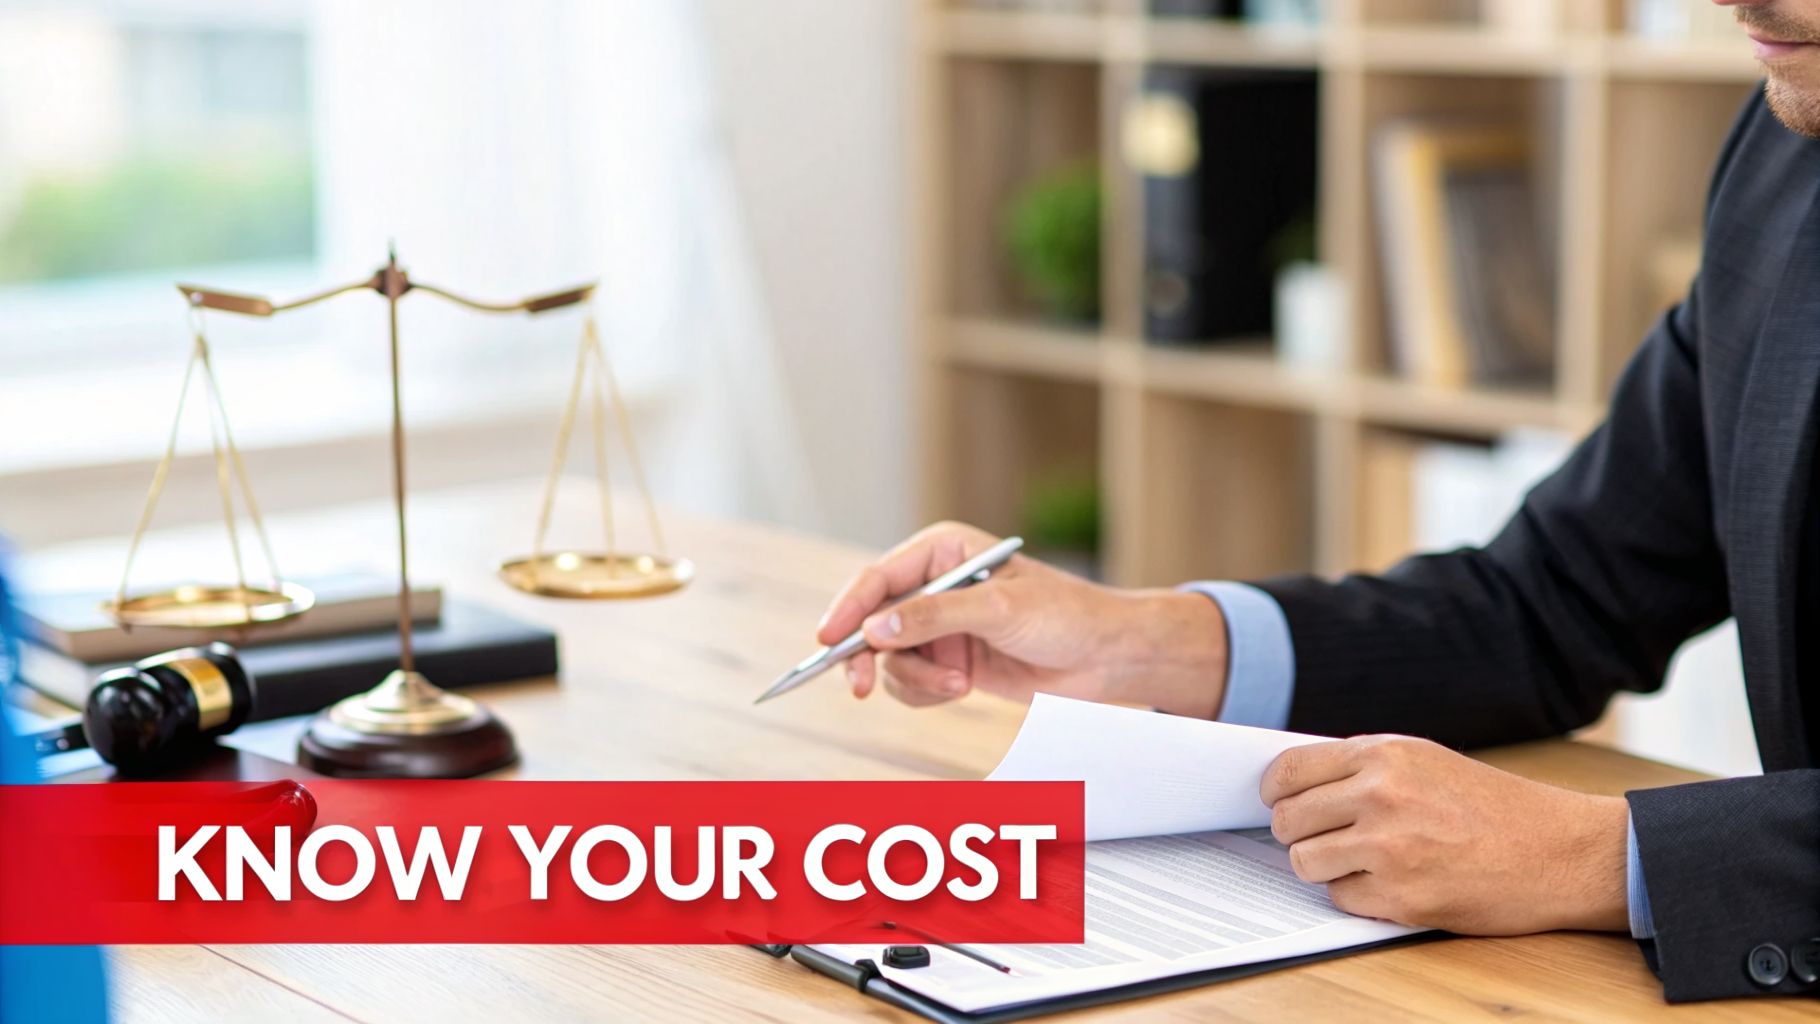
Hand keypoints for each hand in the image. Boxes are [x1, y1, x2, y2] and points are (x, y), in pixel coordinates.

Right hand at [815, 521, 1228, 716]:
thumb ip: (934, 616)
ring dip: (916, 680)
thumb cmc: (1063, 615)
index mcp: (943, 552)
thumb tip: (875, 631)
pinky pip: (912, 683)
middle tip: (861, 688)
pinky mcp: (949, 661)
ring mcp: (939, 626)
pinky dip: (928, 694)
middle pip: (871, 621)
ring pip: (890, 660)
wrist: (1105, 657)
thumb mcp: (998, 609)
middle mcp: (934, 586)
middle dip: (868, 657)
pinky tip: (961, 689)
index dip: (848, 608)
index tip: (828, 639)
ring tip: (958, 685)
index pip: (878, 578)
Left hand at [1261, 735, 1630, 934]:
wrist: (1561, 851)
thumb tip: (1295, 784)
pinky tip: (1393, 883)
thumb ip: (1362, 767)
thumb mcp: (1425, 760)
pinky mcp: (1402, 897)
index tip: (1278, 803)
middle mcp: (1381, 796)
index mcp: (1383, 755)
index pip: (1287, 771)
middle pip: (1288, 820)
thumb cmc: (1492, 806)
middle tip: (1323, 838)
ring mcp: (1389, 848)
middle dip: (1298, 833)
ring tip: (1361, 861)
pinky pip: (1341, 898)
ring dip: (1324, 867)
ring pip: (1304, 862)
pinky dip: (1358, 896)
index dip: (1275, 792)